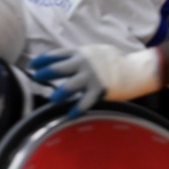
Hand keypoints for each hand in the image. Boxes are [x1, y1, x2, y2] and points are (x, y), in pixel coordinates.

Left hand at [29, 45, 162, 116]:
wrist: (135, 68)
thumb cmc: (112, 60)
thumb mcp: (93, 53)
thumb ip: (77, 57)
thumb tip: (60, 62)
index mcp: (80, 53)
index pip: (57, 54)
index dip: (44, 59)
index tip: (33, 64)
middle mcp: (84, 63)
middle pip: (59, 68)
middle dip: (46, 73)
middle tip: (36, 78)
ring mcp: (92, 76)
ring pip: (71, 85)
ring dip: (60, 92)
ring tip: (52, 99)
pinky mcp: (100, 89)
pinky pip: (85, 101)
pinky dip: (77, 109)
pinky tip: (69, 115)